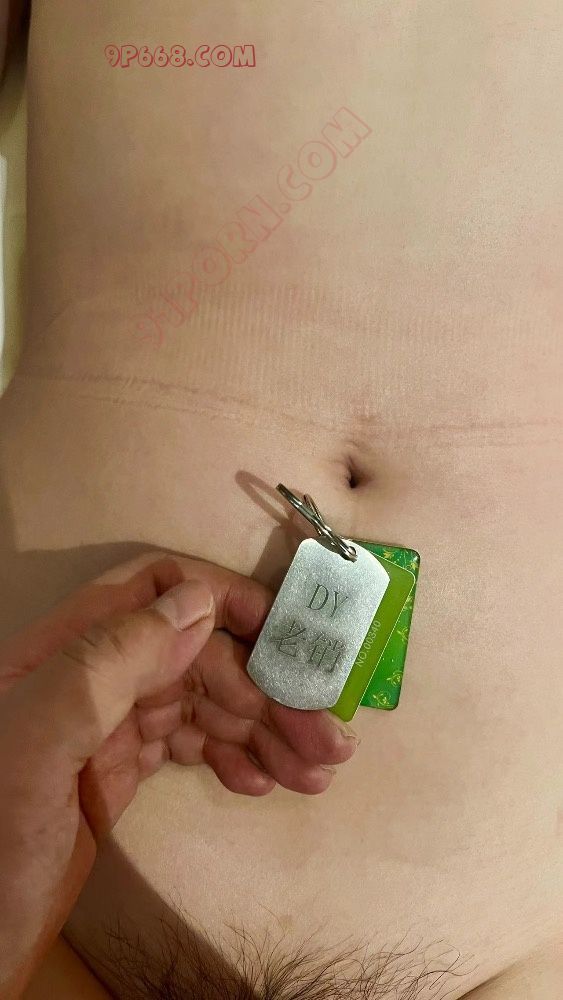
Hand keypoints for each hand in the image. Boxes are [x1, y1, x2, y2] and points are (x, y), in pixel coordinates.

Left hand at [0, 551, 357, 996]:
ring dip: (265, 730)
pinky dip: (233, 757)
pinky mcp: (119, 770)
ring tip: (317, 770)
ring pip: (203, 704)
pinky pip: (191, 744)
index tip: (289, 636)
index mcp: (64, 650)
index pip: (155, 589)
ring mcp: (108, 725)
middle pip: (197, 656)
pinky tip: (263, 781)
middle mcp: (92, 677)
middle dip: (267, 690)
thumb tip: (200, 600)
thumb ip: (107, 662)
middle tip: (328, 737)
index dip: (225, 600)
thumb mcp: (35, 741)